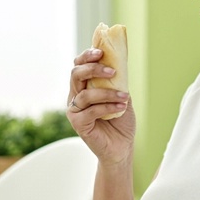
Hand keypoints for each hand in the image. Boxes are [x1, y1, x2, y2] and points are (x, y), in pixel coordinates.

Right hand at [67, 48, 134, 164]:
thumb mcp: (121, 95)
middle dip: (93, 69)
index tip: (101, 52)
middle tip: (112, 71)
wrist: (121, 147)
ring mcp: (75, 111)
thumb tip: (120, 62)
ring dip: (107, 93)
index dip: (86, 56)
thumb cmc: (120, 121)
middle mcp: (75, 96)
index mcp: (83, 87)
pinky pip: (90, 111)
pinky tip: (120, 107)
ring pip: (85, 94)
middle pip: (76, 75)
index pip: (78, 65)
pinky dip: (107, 107)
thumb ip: (117, 81)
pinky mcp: (78, 124)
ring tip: (125, 97)